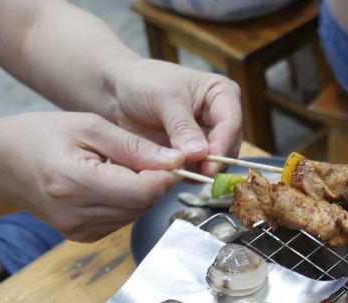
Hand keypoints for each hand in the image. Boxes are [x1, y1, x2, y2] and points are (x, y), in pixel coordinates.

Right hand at [0, 111, 184, 241]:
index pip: (142, 191)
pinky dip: (124, 202)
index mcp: (75, 182)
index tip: (167, 158)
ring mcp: (79, 230)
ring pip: (136, 213)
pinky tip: (105, 184)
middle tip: (140, 158)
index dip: (163, 175)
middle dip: (152, 181)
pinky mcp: (83, 237)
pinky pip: (122, 220)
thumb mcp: (88, 126)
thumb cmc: (41, 137)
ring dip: (138, 192)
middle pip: (142, 204)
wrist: (2, 166)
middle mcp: (77, 214)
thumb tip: (176, 161)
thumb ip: (134, 147)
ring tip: (115, 168)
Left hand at [102, 59, 242, 176]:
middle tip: (195, 172)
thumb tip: (200, 154)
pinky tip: (170, 171)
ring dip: (198, 171)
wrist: (116, 94)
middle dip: (212, 162)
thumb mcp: (163, 98)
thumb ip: (182, 127)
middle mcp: (219, 119)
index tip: (209, 163)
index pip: (231, 123)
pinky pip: (197, 173)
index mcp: (221, 95)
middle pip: (228, 148)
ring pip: (216, 164)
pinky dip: (186, 175)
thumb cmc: (141, 82)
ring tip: (176, 169)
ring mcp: (207, 140)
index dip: (223, 145)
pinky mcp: (193, 158)